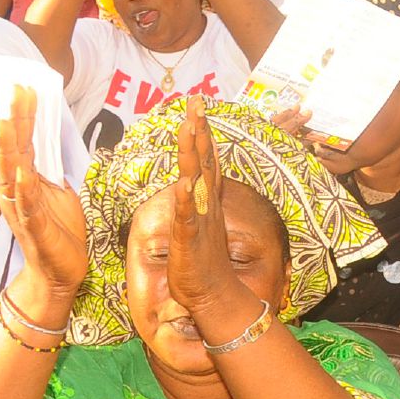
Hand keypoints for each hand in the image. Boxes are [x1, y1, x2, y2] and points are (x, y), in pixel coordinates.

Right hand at [0, 85, 87, 303]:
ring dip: (11, 145)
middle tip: (15, 89)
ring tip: (10, 120)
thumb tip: (55, 141)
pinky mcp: (33, 228)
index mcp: (25, 180)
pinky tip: (23, 173)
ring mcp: (22, 208)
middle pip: (14, 148)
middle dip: (15, 118)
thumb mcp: (60, 192)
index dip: (25, 114)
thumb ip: (52, 167)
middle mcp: (17, 190)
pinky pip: (27, 206)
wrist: (59, 272)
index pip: (24, 140)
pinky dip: (24, 189)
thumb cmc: (59, 231)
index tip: (26, 86)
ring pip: (12, 172)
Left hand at [163, 98, 247, 319]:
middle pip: (204, 160)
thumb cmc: (203, 263)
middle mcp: (206, 205)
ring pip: (196, 179)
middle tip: (197, 102)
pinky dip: (186, 199)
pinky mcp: (189, 239)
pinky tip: (184, 183)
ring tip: (191, 127)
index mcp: (206, 201)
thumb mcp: (198, 225)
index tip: (198, 108)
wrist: (215, 295)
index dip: (203, 133)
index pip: (206, 160)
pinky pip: (188, 216)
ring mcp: (199, 220)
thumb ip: (196, 202)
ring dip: (194, 152)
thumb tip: (190, 183)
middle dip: (200, 130)